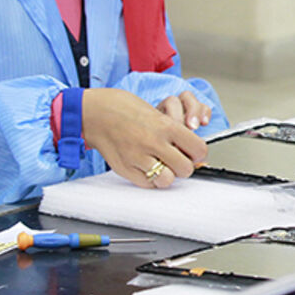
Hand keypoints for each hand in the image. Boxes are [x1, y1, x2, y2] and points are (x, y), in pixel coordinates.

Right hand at [81, 88, 208, 188]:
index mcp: (166, 125)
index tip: (193, 153)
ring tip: (161, 165)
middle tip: (177, 160)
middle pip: (186, 169)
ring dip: (167, 175)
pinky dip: (150, 179)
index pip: (199, 149)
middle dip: (183, 166)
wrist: (96, 112)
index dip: (198, 153)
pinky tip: (146, 168)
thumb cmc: (126, 110)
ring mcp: (138, 157)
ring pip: (167, 180)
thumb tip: (192, 151)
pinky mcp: (125, 168)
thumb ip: (175, 132)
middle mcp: (154, 142)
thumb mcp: (158, 114)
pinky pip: (147, 184)